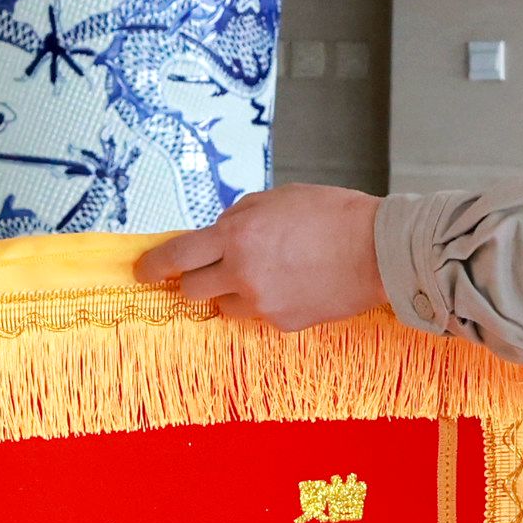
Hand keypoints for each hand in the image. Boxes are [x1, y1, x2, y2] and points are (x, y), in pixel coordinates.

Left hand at [138, 187, 387, 328]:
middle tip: (209, 270)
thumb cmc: (332, 214)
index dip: (152, 267)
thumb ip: (238, 218)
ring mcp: (262, 303)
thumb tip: (217, 236)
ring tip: (265, 274)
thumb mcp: (276, 199)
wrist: (380, 251)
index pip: (176, 257)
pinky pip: (258, 315)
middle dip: (194, 279)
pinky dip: (266, 301)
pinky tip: (294, 284)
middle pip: (191, 290)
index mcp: (237, 234)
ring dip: (231, 292)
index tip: (142, 272)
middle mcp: (242, 273)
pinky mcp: (282, 323)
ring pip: (223, 307)